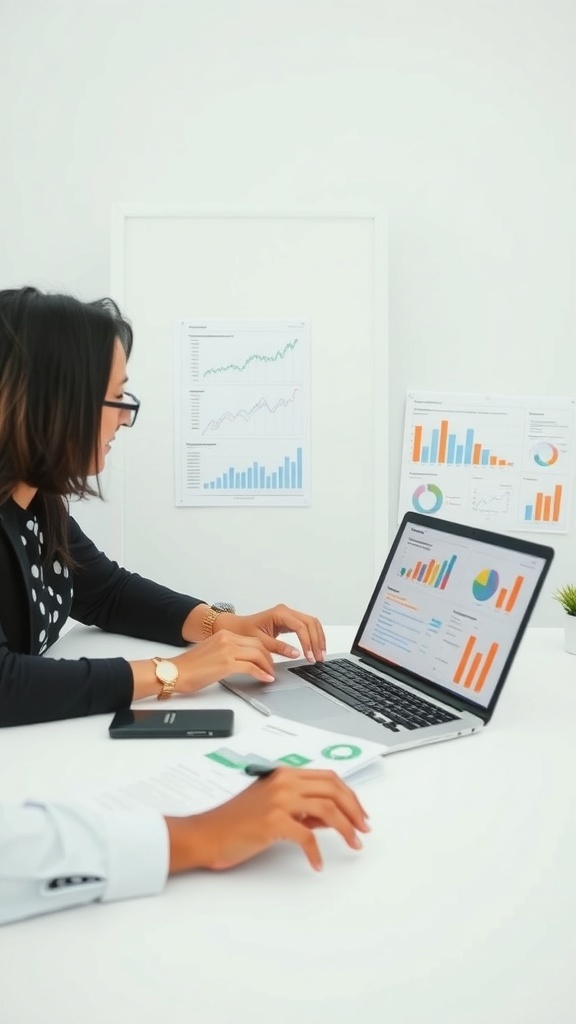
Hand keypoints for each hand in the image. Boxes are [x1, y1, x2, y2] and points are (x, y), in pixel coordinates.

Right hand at [165, 768, 370, 872]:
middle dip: (354, 810)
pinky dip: (316, 852)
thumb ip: (301, 808)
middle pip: (333, 789)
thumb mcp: (272, 808)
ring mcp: (278, 800)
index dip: (350, 796)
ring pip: (327, 809)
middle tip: (364, 830)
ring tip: (353, 844)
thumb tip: (330, 817)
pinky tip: (317, 864)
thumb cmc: (235, 823)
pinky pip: (306, 836)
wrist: (206, 834)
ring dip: (345, 828)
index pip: (328, 778)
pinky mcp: (272, 821)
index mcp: (284, 775)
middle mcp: (284, 782)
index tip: (360, 814)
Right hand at [171, 630, 275, 691]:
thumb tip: (241, 661)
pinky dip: (261, 674)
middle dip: (268, 658)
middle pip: (258, 645)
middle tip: (271, 668)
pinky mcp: (226, 664)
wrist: (174, 672)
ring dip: (267, 666)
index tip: (267, 660)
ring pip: (257, 655)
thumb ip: (226, 651)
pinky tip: (265, 679)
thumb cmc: (189, 666)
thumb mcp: (211, 651)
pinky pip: (251, 667)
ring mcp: (227, 650)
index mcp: (223, 635)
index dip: (263, 651)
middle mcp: (227, 639)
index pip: (251, 639)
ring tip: (270, 675)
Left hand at [214, 604, 325, 662]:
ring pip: (312, 623)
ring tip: (320, 655)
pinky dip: (313, 636)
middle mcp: (286, 611)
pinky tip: (315, 648)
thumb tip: (296, 653)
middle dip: (317, 640)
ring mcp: (289, 615)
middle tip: (319, 657)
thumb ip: (278, 647)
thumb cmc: (243, 631)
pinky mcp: (289, 621)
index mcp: (279, 613)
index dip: (308, 642)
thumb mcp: (259, 641)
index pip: (300, 627)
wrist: (234, 627)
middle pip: (310, 623)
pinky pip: (306, 626)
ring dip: (318, 638)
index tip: (310, 656)